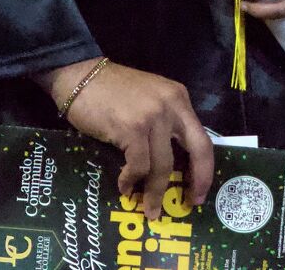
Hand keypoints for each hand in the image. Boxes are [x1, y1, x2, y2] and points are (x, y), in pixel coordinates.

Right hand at [40, 58, 213, 218]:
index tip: (200, 190)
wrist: (79, 76)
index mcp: (178, 98)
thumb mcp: (149, 100)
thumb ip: (164, 123)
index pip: (202, 138)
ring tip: (150, 208)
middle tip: (190, 203)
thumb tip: (171, 165)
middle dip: (198, 180)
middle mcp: (172, 105)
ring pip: (163, 165)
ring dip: (155, 192)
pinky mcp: (131, 128)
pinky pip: (138, 166)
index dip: (205, 168)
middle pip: (197, 150)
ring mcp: (152, 116)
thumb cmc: (110, 90)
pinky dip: (130, 180)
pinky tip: (124, 187)